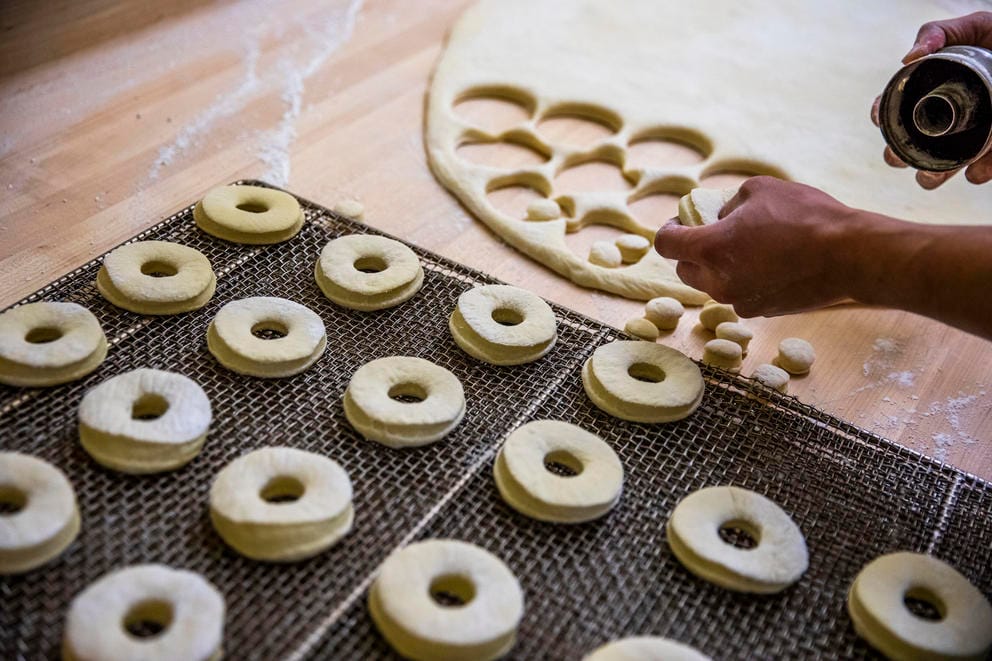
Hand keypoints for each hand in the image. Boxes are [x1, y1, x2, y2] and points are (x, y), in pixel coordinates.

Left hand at [654, 177, 862, 316]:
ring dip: (720, 267)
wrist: (850, 255)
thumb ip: (728, 203)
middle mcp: (719, 282)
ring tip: (748, 246)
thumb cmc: (806, 216)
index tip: (683, 221)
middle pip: (685, 270)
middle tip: (714, 233)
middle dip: (692, 251)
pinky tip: (771, 263)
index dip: (670, 230)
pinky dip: (745, 279)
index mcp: (712, 249)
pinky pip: (739, 293)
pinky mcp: (761, 312)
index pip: (666, 244)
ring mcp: (739, 301)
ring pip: (713, 284)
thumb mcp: (760, 189)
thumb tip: (719, 216)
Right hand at [871, 11, 991, 188]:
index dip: (881, 117)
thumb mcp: (967, 29)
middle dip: (898, 156)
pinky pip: (977, 173)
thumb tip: (908, 59)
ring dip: (931, 177)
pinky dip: (976, 173)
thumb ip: (936, 34)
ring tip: (939, 171)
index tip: (882, 117)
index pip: (889, 113)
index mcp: (924, 96)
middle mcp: (938, 124)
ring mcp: (963, 140)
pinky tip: (978, 167)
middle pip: (904, 151)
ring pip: (936, 172)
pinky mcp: (988, 154)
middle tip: (904, 152)